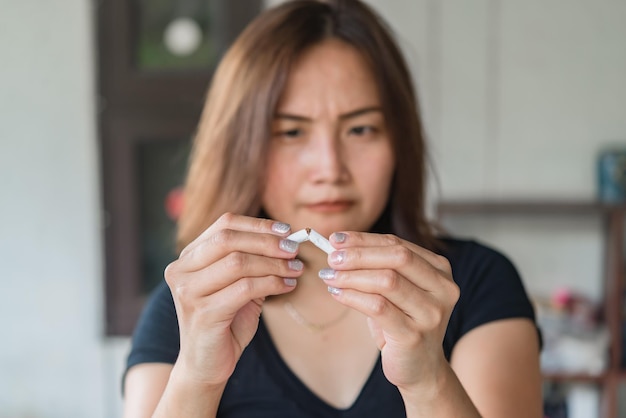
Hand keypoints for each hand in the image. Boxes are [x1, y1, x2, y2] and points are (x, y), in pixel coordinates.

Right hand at [164, 213, 301, 386]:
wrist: (206, 364)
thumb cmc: (225, 321)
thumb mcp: (237, 283)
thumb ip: (253, 261)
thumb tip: (286, 241)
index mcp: (188, 257)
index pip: (223, 225)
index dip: (257, 224)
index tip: (286, 230)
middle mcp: (181, 270)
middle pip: (228, 239)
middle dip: (266, 242)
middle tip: (293, 249)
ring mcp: (188, 291)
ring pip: (238, 263)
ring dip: (273, 264)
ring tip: (295, 269)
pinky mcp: (203, 313)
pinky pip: (244, 289)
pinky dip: (271, 284)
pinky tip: (287, 286)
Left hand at [324, 232, 459, 392]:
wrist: (420, 369)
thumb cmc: (402, 323)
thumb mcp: (394, 290)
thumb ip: (376, 266)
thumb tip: (337, 246)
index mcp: (440, 270)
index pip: (398, 244)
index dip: (364, 240)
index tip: (336, 239)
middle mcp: (442, 289)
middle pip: (397, 257)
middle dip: (359, 254)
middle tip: (331, 258)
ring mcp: (431, 313)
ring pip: (387, 281)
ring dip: (352, 276)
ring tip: (329, 276)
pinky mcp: (414, 335)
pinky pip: (378, 307)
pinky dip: (353, 297)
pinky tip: (337, 294)